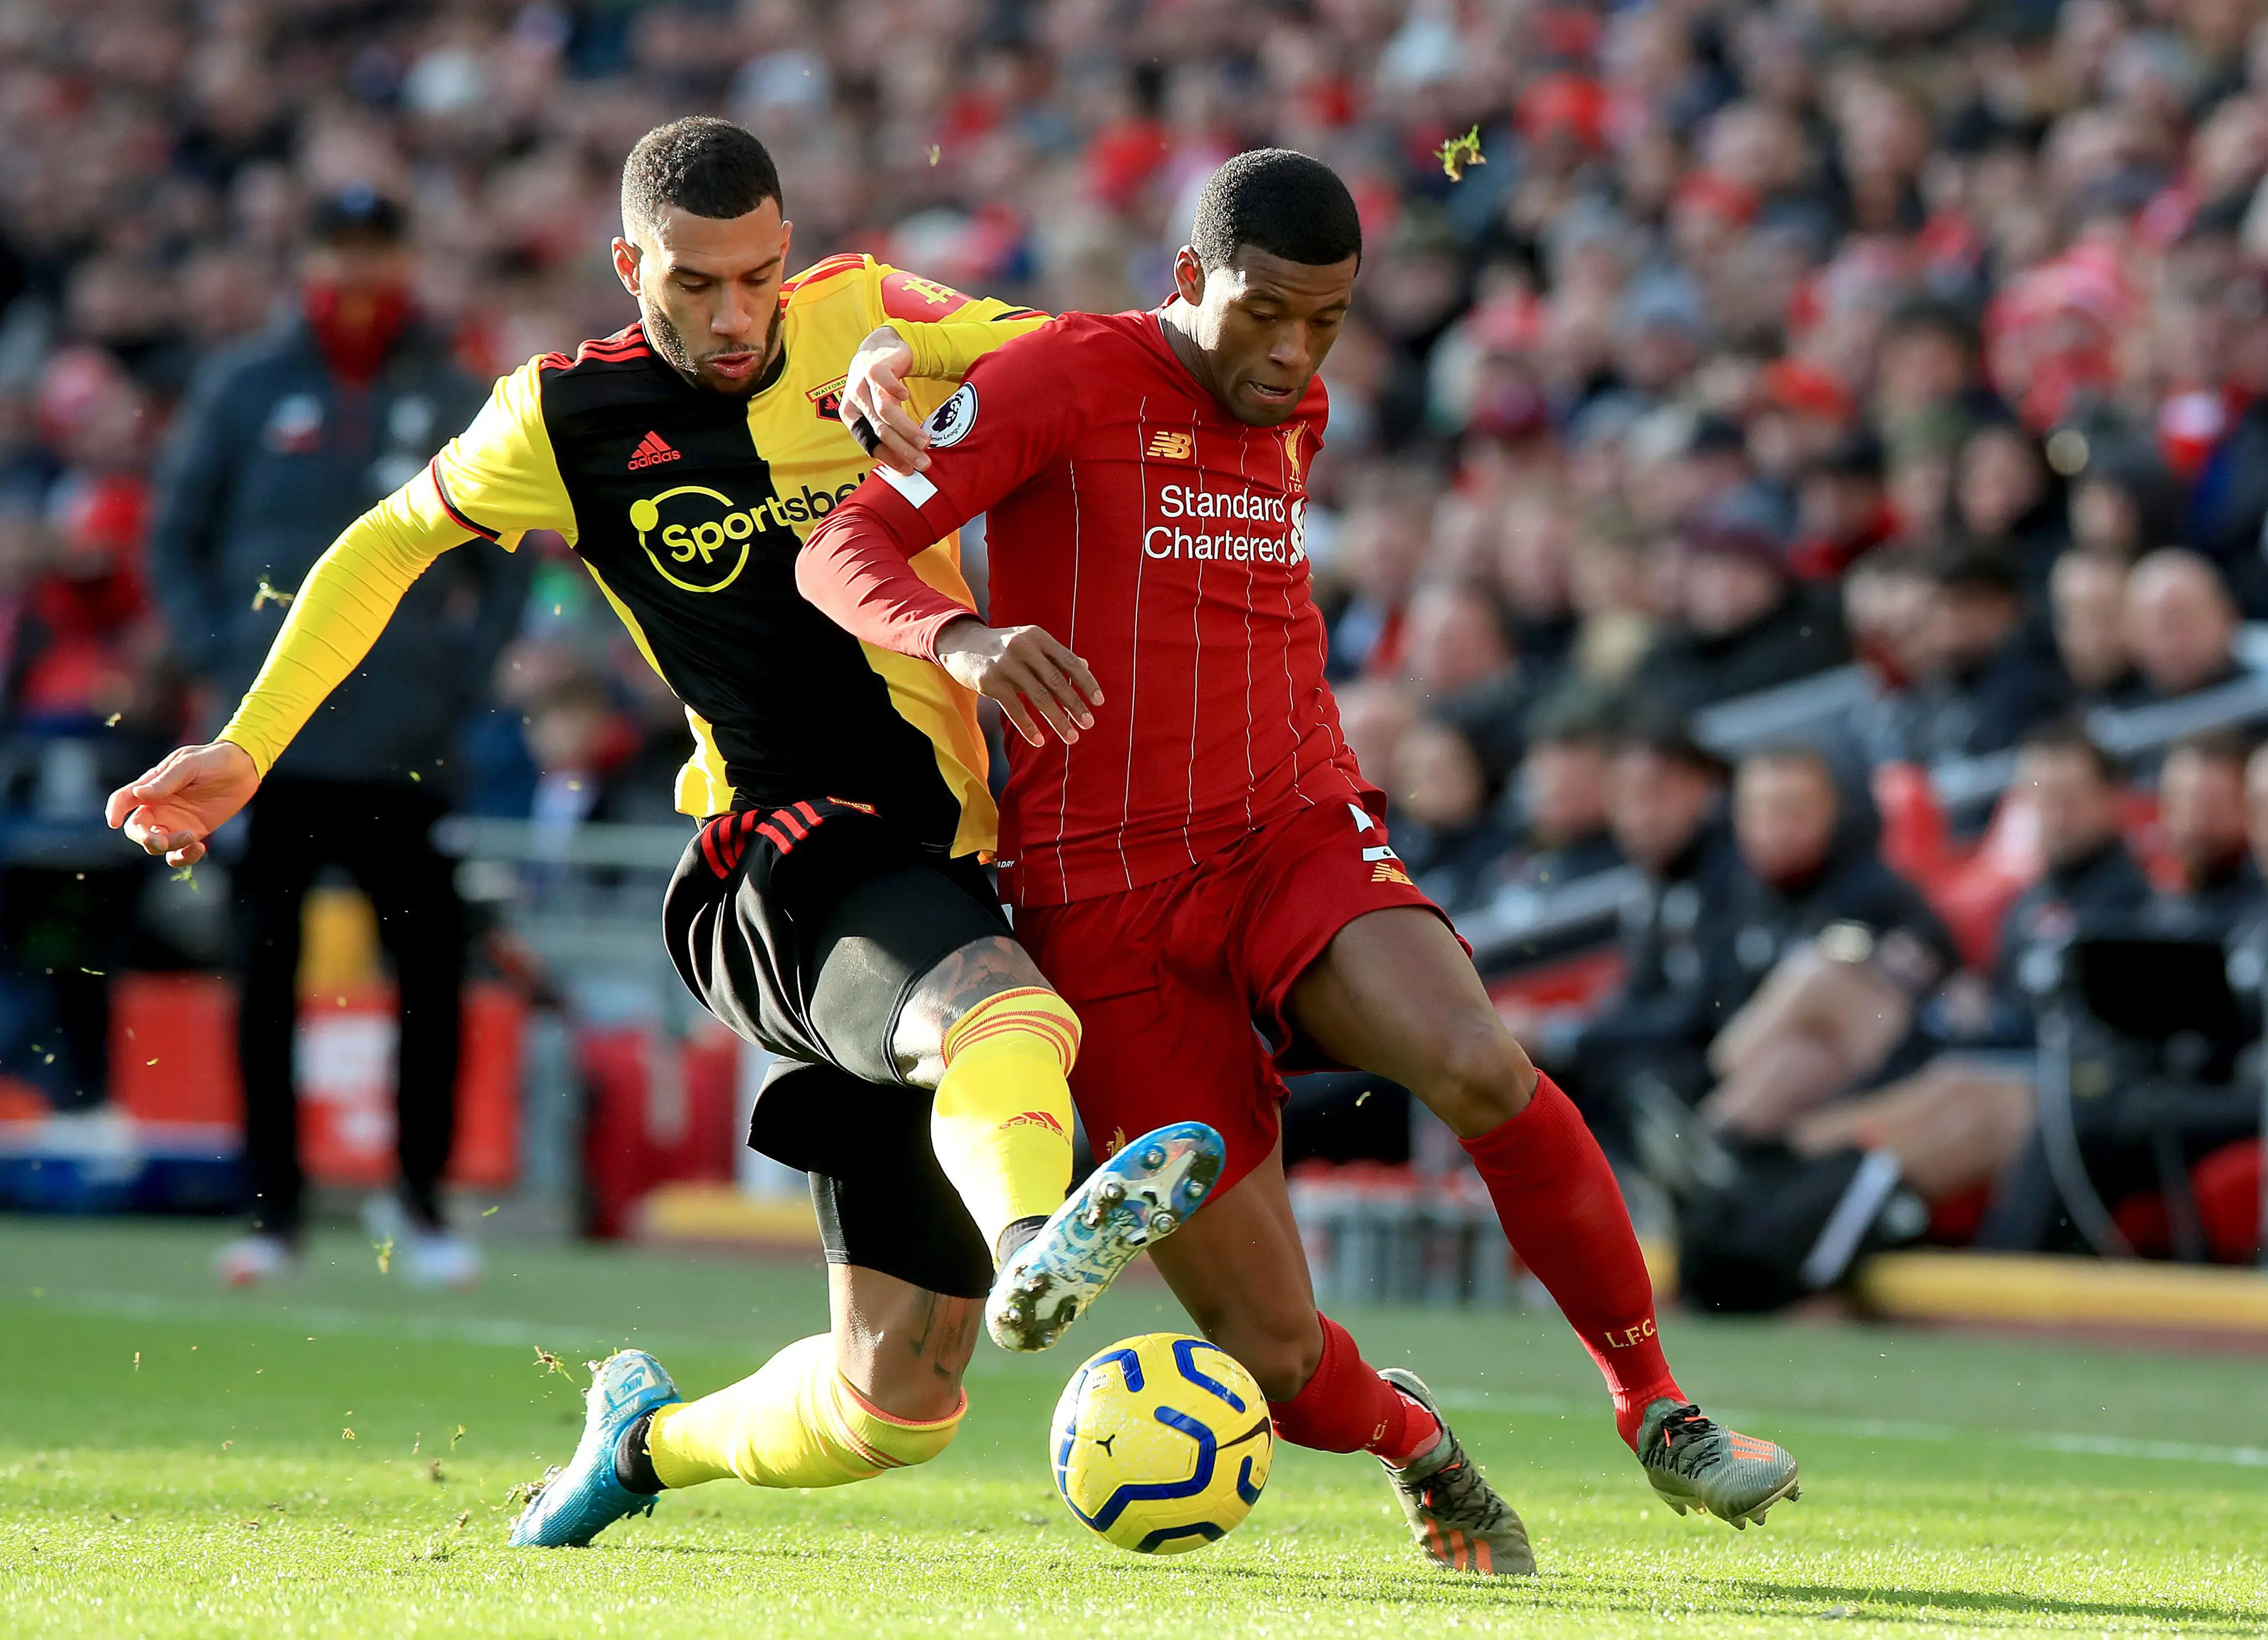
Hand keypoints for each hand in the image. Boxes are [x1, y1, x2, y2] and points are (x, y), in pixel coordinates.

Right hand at [105, 740, 260, 866]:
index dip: (114, 811)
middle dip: (144, 838)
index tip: (114, 822)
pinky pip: (179, 852)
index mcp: (151, 786)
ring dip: (168, 847)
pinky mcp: (193, 832)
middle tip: (160, 841)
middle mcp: (158, 807)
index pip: (123, 799)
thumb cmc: (213, 759)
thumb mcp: (189, 764)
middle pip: (137, 829)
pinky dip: (184, 857)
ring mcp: (174, 822)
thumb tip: (139, 793)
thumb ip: (165, 780)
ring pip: (157, 845)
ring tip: (191, 837)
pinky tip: (199, 848)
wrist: (243, 768)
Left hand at [841, 326, 927, 474]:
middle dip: (903, 449)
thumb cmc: (878, 384)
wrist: (879, 346)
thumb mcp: (877, 409)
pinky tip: (907, 396)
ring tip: (925, 441)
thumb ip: (886, 432)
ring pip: (886, 411)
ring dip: (906, 429)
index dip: (890, 458)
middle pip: (880, 430)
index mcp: (851, 415)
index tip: (909, 470)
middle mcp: (855, 400)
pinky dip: (894, 389)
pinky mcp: (876, 367)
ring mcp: (864, 382)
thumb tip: (905, 465)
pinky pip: (885, 381)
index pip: (869, 443)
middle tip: (923, 462)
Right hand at [932, 616, 1102, 746]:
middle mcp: (1023, 647)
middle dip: (1075, 705)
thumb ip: (1055, 655)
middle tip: (1088, 724)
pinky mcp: (990, 681)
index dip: (1086, 682)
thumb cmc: (1003, 646)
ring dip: (1058, 720)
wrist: (962, 644)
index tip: (1099, 702)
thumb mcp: (1029, 643)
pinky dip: (1028, 727)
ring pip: (1038, 697)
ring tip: (1072, 737)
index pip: (1069, 661)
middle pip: (1056, 681)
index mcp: (1038, 637)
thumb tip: (1085, 666)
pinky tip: (1039, 741)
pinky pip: (1014, 708)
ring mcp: (1005, 664)